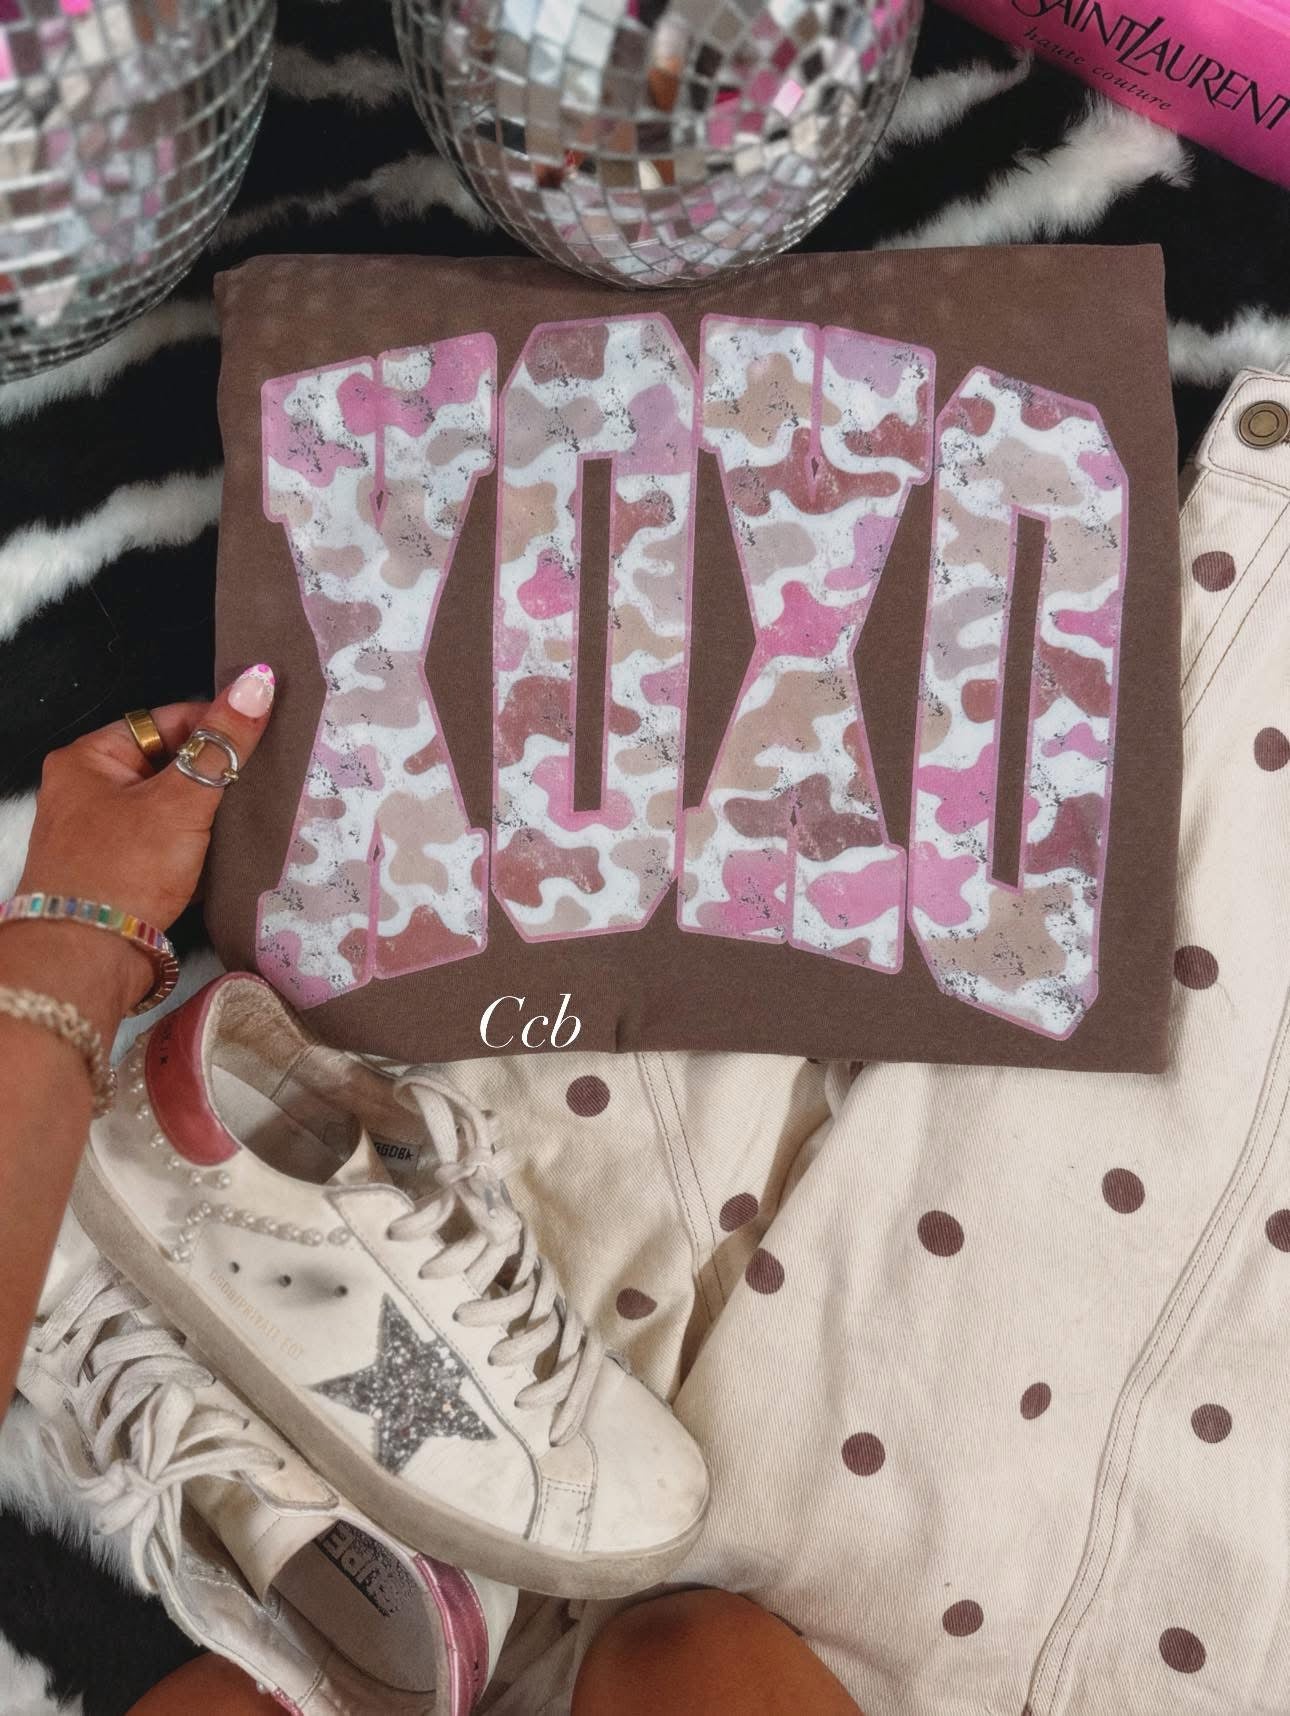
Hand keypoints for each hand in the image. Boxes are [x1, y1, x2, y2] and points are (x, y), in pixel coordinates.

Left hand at [11, 665, 276, 1016]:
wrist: (87, 959)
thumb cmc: (121, 871)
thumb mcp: (180, 801)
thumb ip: (222, 744)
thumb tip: (258, 681)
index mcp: (89, 758)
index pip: (166, 720)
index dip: (215, 726)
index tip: (262, 738)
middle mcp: (89, 791)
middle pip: (171, 764)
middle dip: (216, 775)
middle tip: (264, 781)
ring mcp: (102, 834)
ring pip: (173, 807)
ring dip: (210, 815)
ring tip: (253, 816)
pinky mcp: (120, 872)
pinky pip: (168, 843)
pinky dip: (197, 847)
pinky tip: (229, 853)